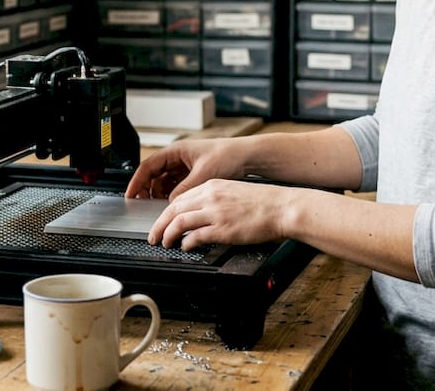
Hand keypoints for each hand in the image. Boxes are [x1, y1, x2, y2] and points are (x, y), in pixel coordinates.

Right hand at [123, 137, 250, 200]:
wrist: (247, 157)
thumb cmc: (227, 156)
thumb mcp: (202, 175)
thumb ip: (184, 190)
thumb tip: (170, 203)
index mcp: (176, 151)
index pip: (148, 166)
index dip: (136, 182)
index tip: (130, 195)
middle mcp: (178, 157)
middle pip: (154, 175)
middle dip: (147, 190)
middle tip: (142, 205)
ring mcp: (185, 166)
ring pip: (164, 182)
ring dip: (160, 194)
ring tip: (159, 208)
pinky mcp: (193, 174)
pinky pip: (176, 186)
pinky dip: (172, 195)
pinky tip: (173, 205)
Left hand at [148, 179, 286, 250]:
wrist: (282, 207)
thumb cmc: (263, 202)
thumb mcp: (233, 192)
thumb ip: (215, 200)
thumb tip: (200, 214)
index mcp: (212, 186)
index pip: (181, 198)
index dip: (167, 212)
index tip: (163, 221)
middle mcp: (210, 197)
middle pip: (173, 209)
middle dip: (159, 224)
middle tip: (153, 235)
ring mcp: (215, 213)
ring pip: (179, 222)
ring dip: (167, 234)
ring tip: (164, 243)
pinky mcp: (222, 229)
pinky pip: (195, 236)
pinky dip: (185, 243)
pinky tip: (185, 247)